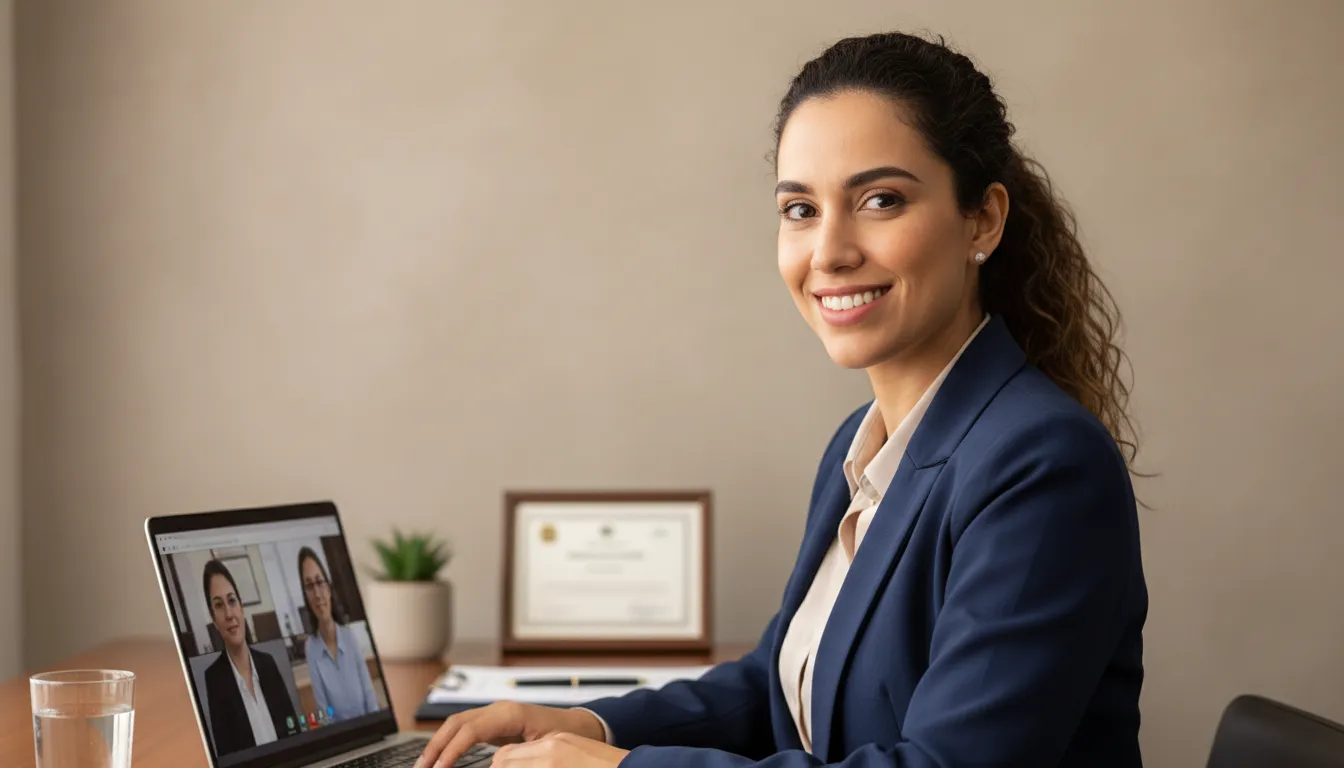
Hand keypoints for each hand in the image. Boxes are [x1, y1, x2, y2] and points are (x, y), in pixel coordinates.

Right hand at [415, 702, 606, 767]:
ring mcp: (496, 713)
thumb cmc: (569, 737)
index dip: (451, 750)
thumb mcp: (545, 749)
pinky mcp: (496, 723)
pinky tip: (441, 757)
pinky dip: (450, 742)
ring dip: (438, 743)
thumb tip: (494, 765)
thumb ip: (517, 758)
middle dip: (435, 745)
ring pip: (457, 724)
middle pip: (456, 723)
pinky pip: (466, 729)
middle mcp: (499, 709)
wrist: (584, 726)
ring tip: (423, 765)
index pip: (469, 730)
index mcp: (510, 713)